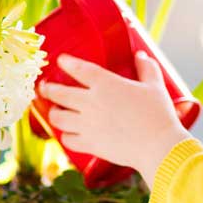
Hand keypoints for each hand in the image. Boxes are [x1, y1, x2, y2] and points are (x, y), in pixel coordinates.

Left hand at [40, 51, 189, 187]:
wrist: (158, 147)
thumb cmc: (159, 115)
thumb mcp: (155, 86)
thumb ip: (147, 67)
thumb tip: (140, 55)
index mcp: (106, 84)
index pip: (78, 68)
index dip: (66, 62)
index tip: (60, 60)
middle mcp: (91, 103)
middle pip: (59, 93)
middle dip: (48, 89)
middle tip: (44, 87)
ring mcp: (87, 125)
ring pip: (58, 117)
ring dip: (53, 112)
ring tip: (54, 110)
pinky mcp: (89, 144)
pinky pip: (68, 139)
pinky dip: (65, 135)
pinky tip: (67, 133)